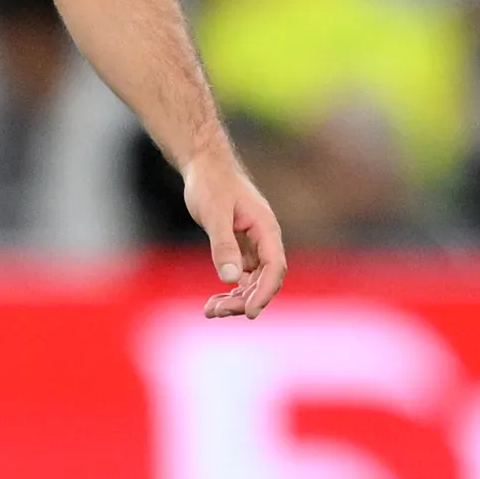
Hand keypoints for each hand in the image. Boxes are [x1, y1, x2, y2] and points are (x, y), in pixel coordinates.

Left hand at [183, 145, 285, 319]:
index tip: (248, 312)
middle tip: (216, 312)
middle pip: (264, 278)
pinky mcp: (240, 246)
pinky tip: (213, 302)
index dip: (265, 292)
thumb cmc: (210, 184)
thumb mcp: (214, 214)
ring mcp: (254, 244)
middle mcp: (265, 239)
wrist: (204, 166)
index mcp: (267, 229)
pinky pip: (242, 274)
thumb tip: (231, 279)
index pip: (275, 267)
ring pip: (253, 280)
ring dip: (236, 298)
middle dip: (244, 299)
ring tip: (210, 311)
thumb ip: (223, 245)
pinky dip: (230, 289)